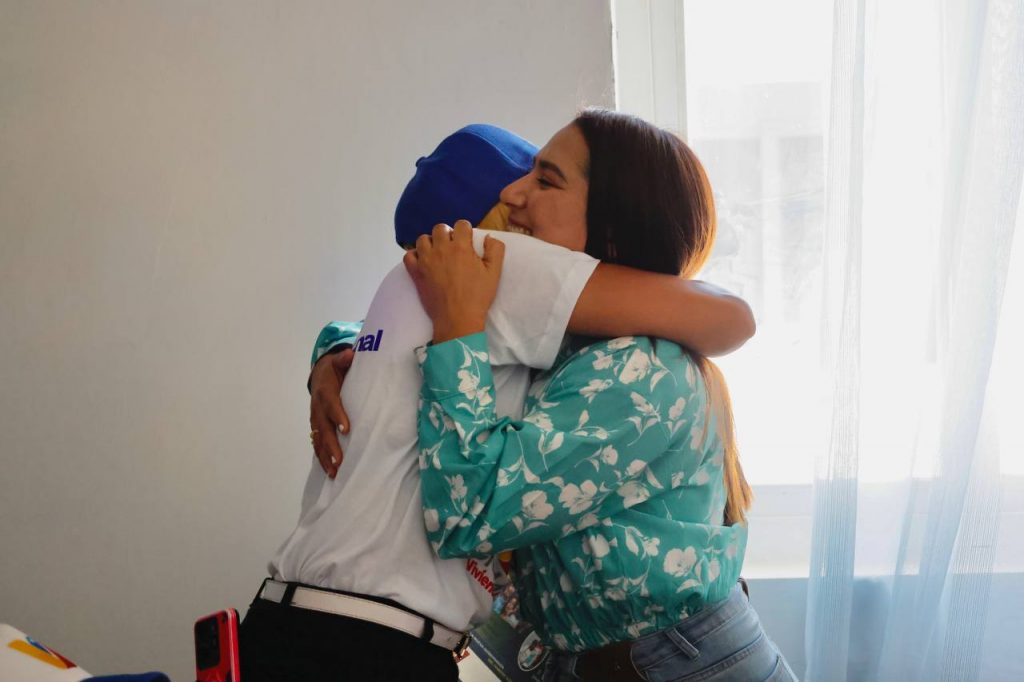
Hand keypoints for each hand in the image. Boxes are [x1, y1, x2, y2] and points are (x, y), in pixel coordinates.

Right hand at [309, 348, 353, 477]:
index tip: (346, 429)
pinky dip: (322, 458)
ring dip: (325, 457)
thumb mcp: (339, 362)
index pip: (331, 405)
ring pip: (318, 440)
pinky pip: (317, 444)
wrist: (319, 375)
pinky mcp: (316, 428)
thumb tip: (350, 353)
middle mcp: (317, 408)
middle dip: (331, 445)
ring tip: (335, 472)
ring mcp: (315, 420)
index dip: (337, 416)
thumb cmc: (335, 371)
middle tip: (340, 460)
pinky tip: (330, 472)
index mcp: (325, 392)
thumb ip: (344, 359)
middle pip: (323, 429)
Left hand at [403, 220, 504, 343]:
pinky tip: (423, 261)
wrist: (457, 319)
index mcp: (461, 247)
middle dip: (447, 234)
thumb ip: (495, 250)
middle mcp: (441, 249)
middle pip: (440, 228)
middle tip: (452, 247)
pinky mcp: (415, 272)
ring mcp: (425, 260)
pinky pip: (408, 255)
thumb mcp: (494, 273)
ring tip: (437, 253)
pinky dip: (414, 255)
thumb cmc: (477, 296)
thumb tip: (489, 237)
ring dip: (430, 243)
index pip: (461, 225)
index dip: (465, 231)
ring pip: (423, 239)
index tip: (467, 240)